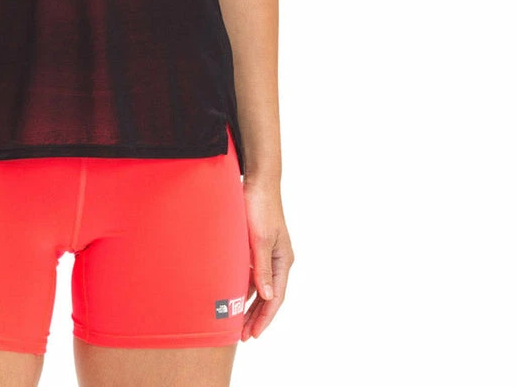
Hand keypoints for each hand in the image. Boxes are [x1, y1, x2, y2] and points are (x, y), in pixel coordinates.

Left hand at [241, 176, 293, 339]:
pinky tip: (233, 295)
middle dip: (256, 316)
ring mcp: (267, 252)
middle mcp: (278, 259)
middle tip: (243, 336)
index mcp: (283, 260)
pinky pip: (251, 273)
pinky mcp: (256, 244)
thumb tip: (267, 297)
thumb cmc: (260, 207)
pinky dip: (244, 286)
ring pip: (259, 286)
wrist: (257, 180)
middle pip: (268, 296)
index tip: (254, 334)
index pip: (276, 297)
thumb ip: (262, 269)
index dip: (265, 318)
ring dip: (249, 303)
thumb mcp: (260, 239)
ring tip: (237, 322)